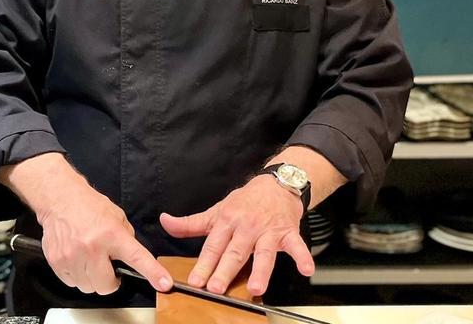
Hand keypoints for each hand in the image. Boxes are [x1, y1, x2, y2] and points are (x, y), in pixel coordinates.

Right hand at [35, 172, 172, 294]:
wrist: (59, 199)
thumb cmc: (88, 206)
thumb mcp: (116, 217)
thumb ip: (126, 239)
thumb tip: (134, 259)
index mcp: (112, 234)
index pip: (136, 258)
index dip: (153, 273)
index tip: (164, 284)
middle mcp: (92, 247)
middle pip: (106, 286)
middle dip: (109, 281)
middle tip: (106, 266)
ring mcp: (72, 256)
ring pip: (88, 287)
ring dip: (91, 279)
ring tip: (89, 260)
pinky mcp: (57, 261)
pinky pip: (72, 283)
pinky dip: (76, 276)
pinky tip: (77, 260)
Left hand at [159, 175, 314, 296]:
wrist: (276, 184)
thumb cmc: (245, 201)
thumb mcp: (217, 210)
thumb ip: (191, 223)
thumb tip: (166, 222)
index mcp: (227, 221)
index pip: (213, 246)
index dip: (204, 263)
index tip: (195, 280)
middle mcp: (247, 226)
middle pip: (235, 251)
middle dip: (225, 270)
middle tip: (216, 287)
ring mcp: (268, 230)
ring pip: (264, 252)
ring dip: (260, 270)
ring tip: (256, 287)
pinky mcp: (288, 232)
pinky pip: (297, 246)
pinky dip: (303, 257)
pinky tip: (306, 270)